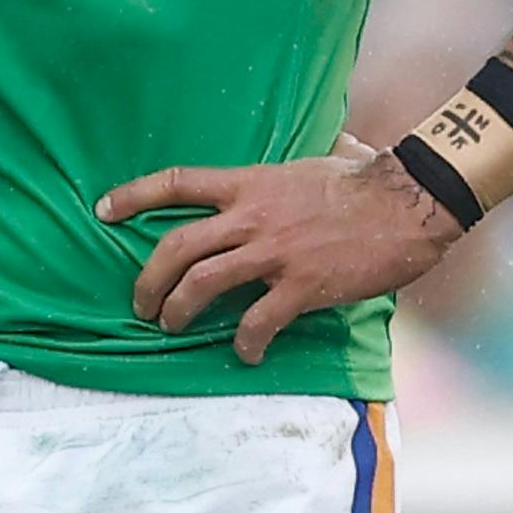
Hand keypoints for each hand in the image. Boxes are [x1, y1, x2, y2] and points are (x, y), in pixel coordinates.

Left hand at [101, 145, 459, 355]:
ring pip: (202, 283)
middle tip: (141, 303)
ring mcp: (274, 252)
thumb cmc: (366, 182)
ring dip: (178, 310)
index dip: (133, 195)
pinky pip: (257, 321)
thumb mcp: (312, 165)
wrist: (409, 202)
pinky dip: (244, 342)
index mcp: (251, 183)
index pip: (178, 182)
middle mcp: (252, 216)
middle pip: (175, 246)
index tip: (102, 210)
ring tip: (172, 326)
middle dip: (147, 278)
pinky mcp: (301, 285)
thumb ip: (284, 175)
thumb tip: (300, 160)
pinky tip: (245, 352)